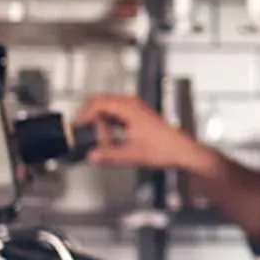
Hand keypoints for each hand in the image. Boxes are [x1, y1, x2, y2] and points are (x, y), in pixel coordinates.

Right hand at [74, 94, 205, 171]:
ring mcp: (134, 108)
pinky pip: (114, 115)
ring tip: (104, 143)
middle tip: (87, 136)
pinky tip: (110, 141)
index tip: (78, 127)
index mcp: (129, 108)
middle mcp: (131, 104)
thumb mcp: (132, 155)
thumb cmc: (165, 148)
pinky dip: (108, 126)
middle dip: (91, 120)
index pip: (98, 103)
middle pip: (100, 103)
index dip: (84, 115)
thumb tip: (92, 155)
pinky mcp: (135, 115)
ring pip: (106, 109)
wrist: (182, 150)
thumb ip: (109, 156)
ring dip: (100, 125)